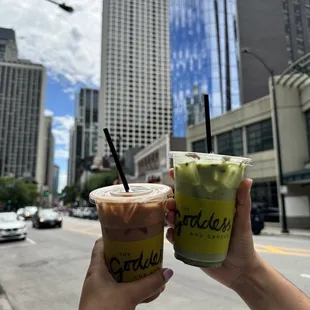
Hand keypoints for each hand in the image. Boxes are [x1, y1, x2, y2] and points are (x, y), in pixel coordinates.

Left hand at [79, 238, 173, 309]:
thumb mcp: (129, 295)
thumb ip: (149, 284)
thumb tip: (168, 272)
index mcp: (96, 270)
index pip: (100, 244)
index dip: (111, 235)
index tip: (128, 230)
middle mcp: (98, 278)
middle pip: (113, 259)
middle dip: (129, 254)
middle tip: (144, 248)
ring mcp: (103, 291)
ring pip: (120, 276)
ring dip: (134, 273)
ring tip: (150, 267)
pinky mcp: (109, 303)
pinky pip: (123, 290)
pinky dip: (135, 288)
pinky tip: (148, 290)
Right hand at [166, 169, 260, 289]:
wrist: (240, 272)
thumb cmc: (243, 243)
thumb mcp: (243, 221)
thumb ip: (242, 202)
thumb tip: (247, 179)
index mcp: (210, 207)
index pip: (194, 191)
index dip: (182, 180)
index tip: (172, 172)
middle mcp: (199, 217)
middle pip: (180, 204)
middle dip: (171, 200)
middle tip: (170, 201)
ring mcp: (192, 231)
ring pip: (175, 220)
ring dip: (168, 216)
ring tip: (170, 216)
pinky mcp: (189, 246)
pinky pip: (176, 238)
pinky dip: (170, 234)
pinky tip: (171, 234)